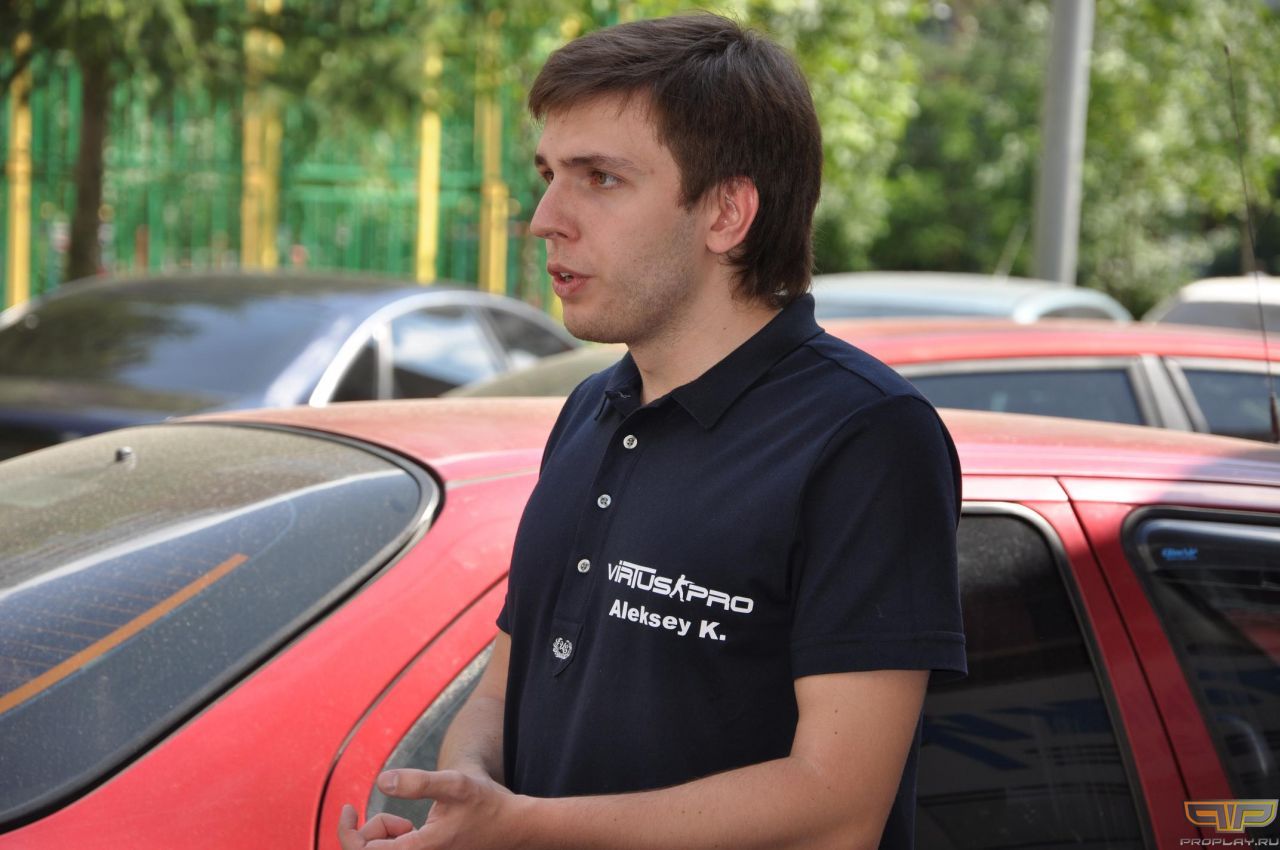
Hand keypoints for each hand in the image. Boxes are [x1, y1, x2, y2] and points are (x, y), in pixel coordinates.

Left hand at [338, 768, 531, 849]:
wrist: (512, 827)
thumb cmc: (486, 804)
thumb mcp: (454, 784)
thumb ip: (419, 782)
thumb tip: (381, 781)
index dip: (347, 831)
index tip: (348, 807)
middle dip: (369, 831)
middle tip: (391, 813)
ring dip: (382, 835)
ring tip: (404, 821)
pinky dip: (393, 839)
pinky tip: (410, 828)